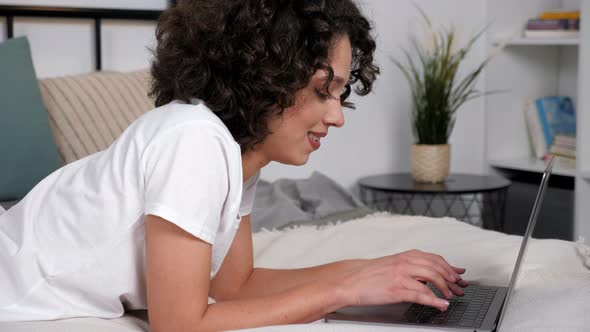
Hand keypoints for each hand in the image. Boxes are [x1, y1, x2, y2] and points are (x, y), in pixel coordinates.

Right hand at [340, 249, 467, 310]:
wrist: (350, 281)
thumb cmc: (369, 275)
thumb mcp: (392, 265)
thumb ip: (409, 266)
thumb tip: (426, 272)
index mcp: (404, 256)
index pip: (434, 258)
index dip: (450, 267)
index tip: (459, 275)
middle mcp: (405, 263)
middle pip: (436, 267)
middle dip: (451, 279)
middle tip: (459, 288)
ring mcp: (401, 276)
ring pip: (432, 278)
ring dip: (445, 288)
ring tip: (451, 296)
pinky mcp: (397, 290)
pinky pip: (421, 294)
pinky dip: (435, 300)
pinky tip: (441, 304)